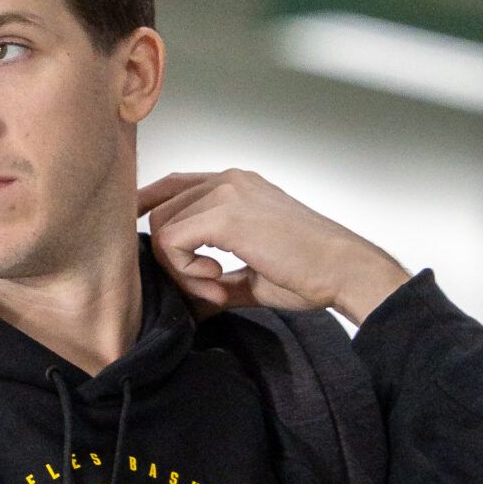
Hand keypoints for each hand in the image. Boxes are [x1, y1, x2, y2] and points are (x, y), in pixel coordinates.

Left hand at [137, 170, 409, 323]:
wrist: (346, 270)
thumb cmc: (312, 273)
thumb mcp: (253, 276)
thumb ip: (216, 280)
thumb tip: (189, 304)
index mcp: (238, 186)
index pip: (174, 184)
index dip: (147, 206)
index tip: (136, 236)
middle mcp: (230, 180)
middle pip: (161, 210)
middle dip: (173, 258)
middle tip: (210, 287)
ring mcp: (227, 191)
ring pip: (163, 226)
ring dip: (181, 267)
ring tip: (218, 286)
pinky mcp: (226, 213)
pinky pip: (173, 241)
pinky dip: (186, 270)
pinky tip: (218, 281)